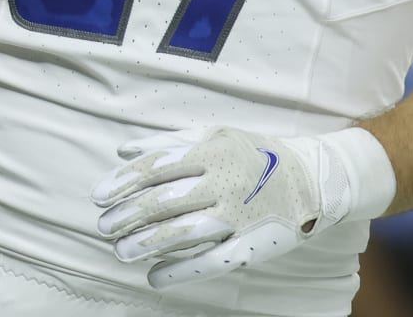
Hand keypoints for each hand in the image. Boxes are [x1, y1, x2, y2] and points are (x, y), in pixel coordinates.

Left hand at [91, 125, 395, 289]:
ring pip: (180, 233)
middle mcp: (223, 183)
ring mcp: (236, 217)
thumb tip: (123, 149)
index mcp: (212, 151)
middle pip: (162, 202)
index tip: (99, 195)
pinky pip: (206, 262)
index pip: (156, 168)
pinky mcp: (248, 246)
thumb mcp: (216, 136)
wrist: (313, 179)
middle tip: (103, 226)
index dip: (123, 182)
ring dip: (144, 244)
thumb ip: (169, 142)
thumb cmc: (256, 154)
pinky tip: (154, 276)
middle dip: (127, 216)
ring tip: (121, 251)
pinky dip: (177, 271)